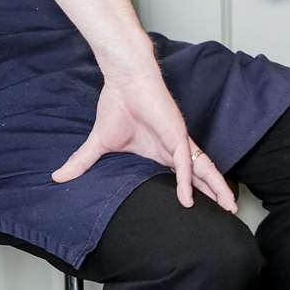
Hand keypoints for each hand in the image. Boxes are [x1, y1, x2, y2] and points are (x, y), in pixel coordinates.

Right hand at [52, 64, 236, 213]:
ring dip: (215, 187)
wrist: (124, 79)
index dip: (197, 189)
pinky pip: (183, 161)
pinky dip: (186, 180)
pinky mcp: (175, 133)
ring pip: (202, 168)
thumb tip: (58, 176)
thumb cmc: (117, 104)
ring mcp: (178, 140)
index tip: (205, 207)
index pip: (186, 174)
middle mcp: (175, 147)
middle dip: (217, 191)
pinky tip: (188, 198)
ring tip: (229, 206)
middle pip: (202, 173)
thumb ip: (84, 162)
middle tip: (231, 210)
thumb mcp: (99, 143)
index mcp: (163, 150)